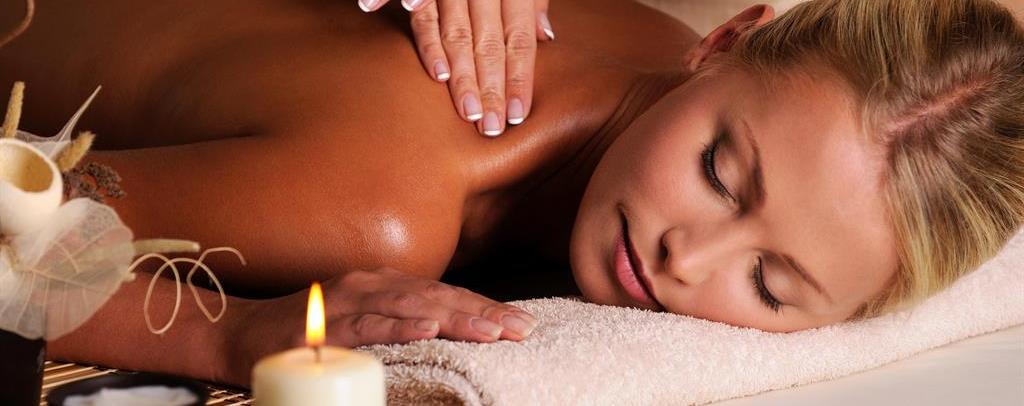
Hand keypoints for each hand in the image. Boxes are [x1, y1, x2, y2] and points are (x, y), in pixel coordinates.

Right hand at [226, 268, 537, 378]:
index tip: (521, 324)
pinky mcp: (321, 324)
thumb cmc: (306, 334)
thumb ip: (399, 326)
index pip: (445, 296)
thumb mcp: (362, 325)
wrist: (239, 334)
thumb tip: (445, 337)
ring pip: (410, 307)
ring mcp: (345, 301)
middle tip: (521, 329)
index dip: (484, 308)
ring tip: (491, 330)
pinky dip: (398, 325)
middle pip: (437, 297)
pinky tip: (427, 329)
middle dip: (483, 313)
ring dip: (455, 317)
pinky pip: (366, 324)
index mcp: (384, 285)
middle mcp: (370, 285)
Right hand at [359, 0, 554, 136]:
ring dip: (448, 59)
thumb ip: (532, 1)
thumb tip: (545, 38)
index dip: (519, 78)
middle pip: (484, 39)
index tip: (518, 116)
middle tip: (488, 125)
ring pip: (447, 21)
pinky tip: (376, 10)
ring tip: (453, 97)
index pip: (517, 39)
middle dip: (486, 84)